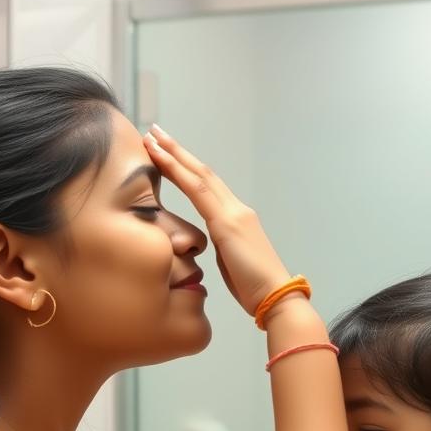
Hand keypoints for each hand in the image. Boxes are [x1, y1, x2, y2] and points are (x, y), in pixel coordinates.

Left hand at [143, 126, 291, 313]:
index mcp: (237, 219)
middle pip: (203, 173)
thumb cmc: (255, 289)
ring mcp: (233, 213)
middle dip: (178, 151)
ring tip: (154, 138)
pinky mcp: (227, 224)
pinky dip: (177, 172)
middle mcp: (237, 209)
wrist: (276, 298)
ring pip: (199, 176)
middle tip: (156, 133)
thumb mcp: (232, 262)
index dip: (186, 167)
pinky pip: (198, 191)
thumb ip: (222, 247)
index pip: (207, 186)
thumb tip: (210, 245)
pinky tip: (160, 160)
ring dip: (174, 155)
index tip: (166, 153)